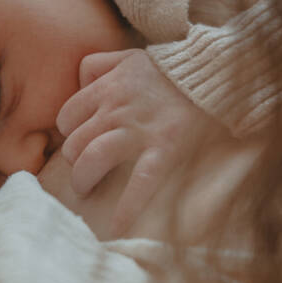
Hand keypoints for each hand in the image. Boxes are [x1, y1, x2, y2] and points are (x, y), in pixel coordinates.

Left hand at [55, 50, 215, 236]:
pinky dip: (128, 208)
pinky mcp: (165, 148)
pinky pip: (140, 182)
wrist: (214, 74)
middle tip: (86, 172)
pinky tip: (119, 227)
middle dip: (75, 162)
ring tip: (88, 191)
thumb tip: (82, 84)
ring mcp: (139, 131)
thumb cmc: (172, 69)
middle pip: (74, 144)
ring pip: (91, 160)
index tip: (82, 143)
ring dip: (84, 181)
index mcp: (108, 87)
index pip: (67, 117)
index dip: (70, 134)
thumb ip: (100, 65)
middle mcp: (117, 109)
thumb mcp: (129, 56)